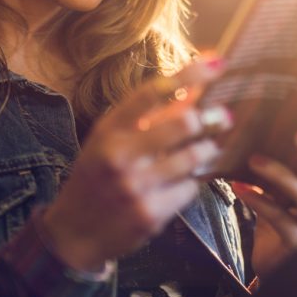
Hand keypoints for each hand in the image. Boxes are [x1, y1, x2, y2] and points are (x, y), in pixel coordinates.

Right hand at [41, 58, 229, 272]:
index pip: (153, 92)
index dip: (189, 74)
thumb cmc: (97, 177)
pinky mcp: (150, 215)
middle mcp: (120, 156)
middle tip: (224, 116)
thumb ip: (145, 118)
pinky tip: (182, 183)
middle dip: (211, 118)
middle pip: (183, 123)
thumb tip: (193, 89)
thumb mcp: (109, 141)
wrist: (72, 233)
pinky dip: (191, 182)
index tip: (217, 62)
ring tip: (208, 148)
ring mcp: (135, 187)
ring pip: (194, 157)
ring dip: (208, 150)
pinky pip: (190, 188)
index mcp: (108, 131)